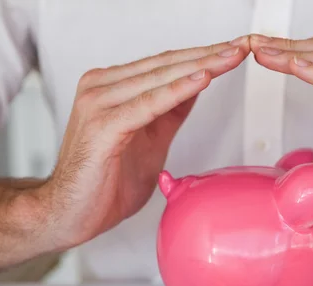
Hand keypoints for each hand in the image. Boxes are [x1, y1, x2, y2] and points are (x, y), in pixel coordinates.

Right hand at [41, 38, 250, 247]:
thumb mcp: (151, 139)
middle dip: (209, 55)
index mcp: (112, 87)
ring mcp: (99, 103)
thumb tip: (196, 83)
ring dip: (200, 66)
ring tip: (231, 57)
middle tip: (242, 46)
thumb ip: (169, 111)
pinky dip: (177, 91)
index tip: (235, 50)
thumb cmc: (105, 180)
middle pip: (166, 64)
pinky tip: (202, 79)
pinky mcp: (103, 125)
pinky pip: (148, 104)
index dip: (203, 56)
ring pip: (160, 78)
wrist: (70, 213)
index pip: (165, 64)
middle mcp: (102, 87)